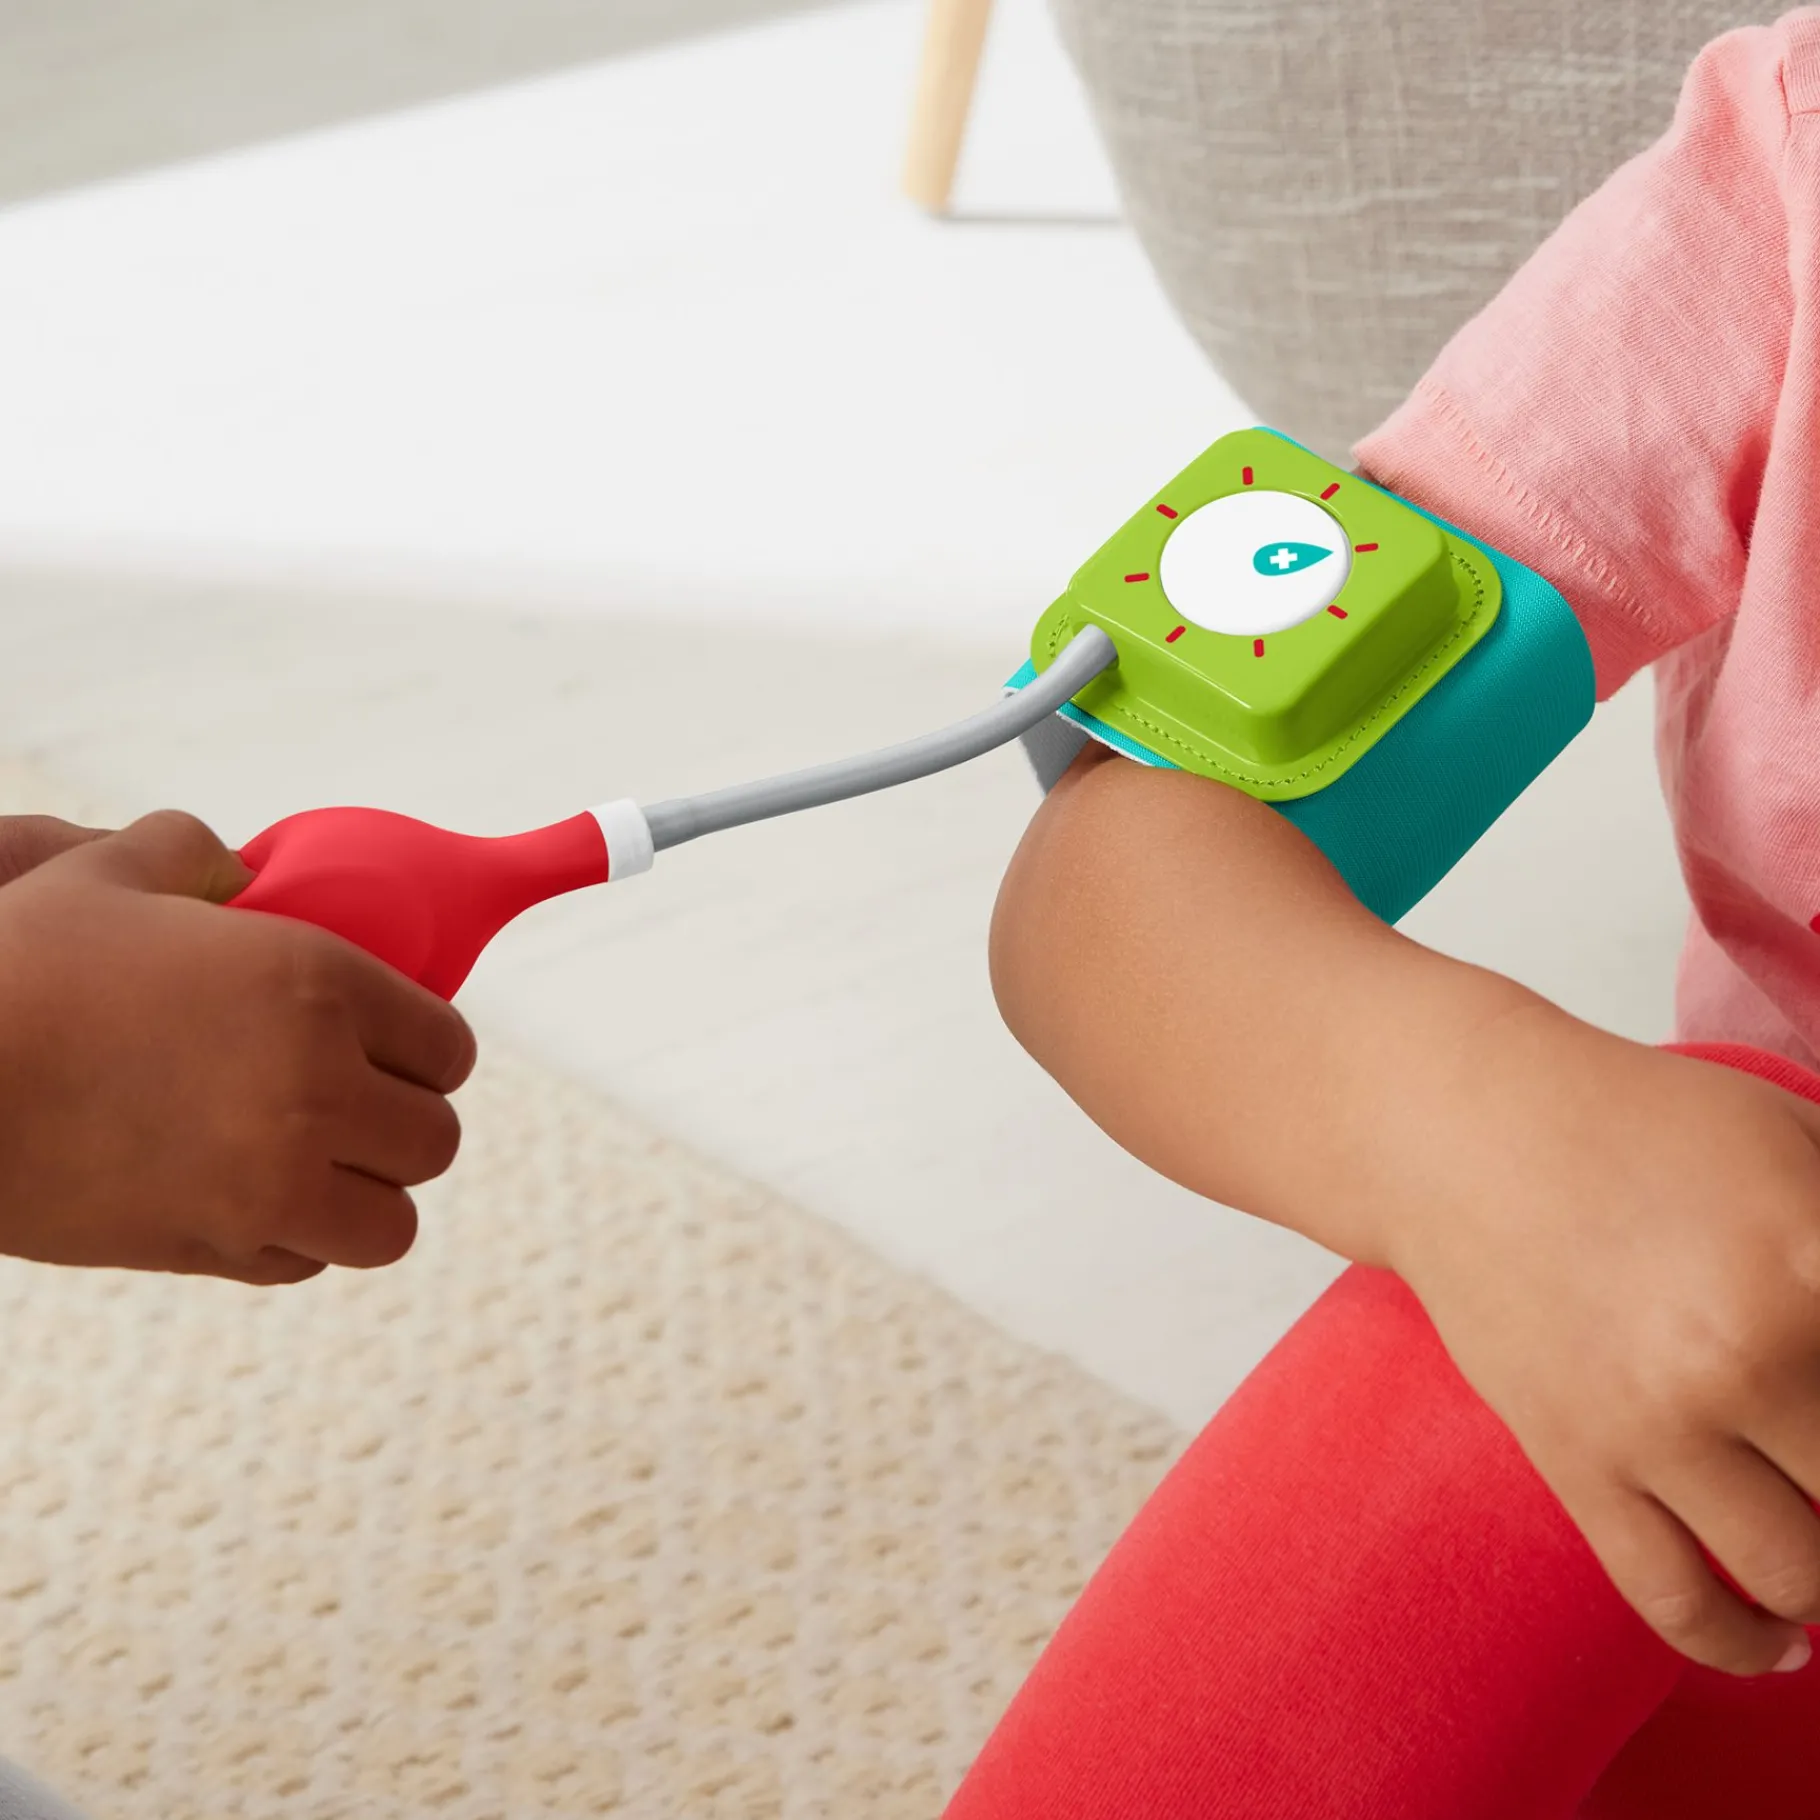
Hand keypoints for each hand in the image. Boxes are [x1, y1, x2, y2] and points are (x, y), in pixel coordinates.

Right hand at [0, 810, 475, 1283]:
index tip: (394, 1049)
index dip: (425, 1048)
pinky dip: (298, 1240)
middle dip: (403, 1123)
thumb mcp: (109, 873)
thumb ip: (193, 854)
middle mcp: (318, 1085)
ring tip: (321, 1166)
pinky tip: (256, 1199)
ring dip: (365, 1195)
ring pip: (393, 1223)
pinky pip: (307, 1264)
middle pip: (435, 1139)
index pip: (449, 1045)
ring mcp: (272, 1178)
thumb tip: (236, 868)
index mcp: (318, 983)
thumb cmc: (19, 966)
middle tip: (358, 1107)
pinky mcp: (215, 1247)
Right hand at [1389, 1005, 1819, 1675]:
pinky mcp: (1577, 1461)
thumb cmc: (1624, 1124)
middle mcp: (1747, 1349)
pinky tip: (1781, 1639)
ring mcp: (1656, 1417)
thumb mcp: (1792, 1136)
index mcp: (1816, 1256)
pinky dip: (1745, 1645)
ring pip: (1800, 1573)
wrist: (1457, 1135)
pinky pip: (1679, 1602)